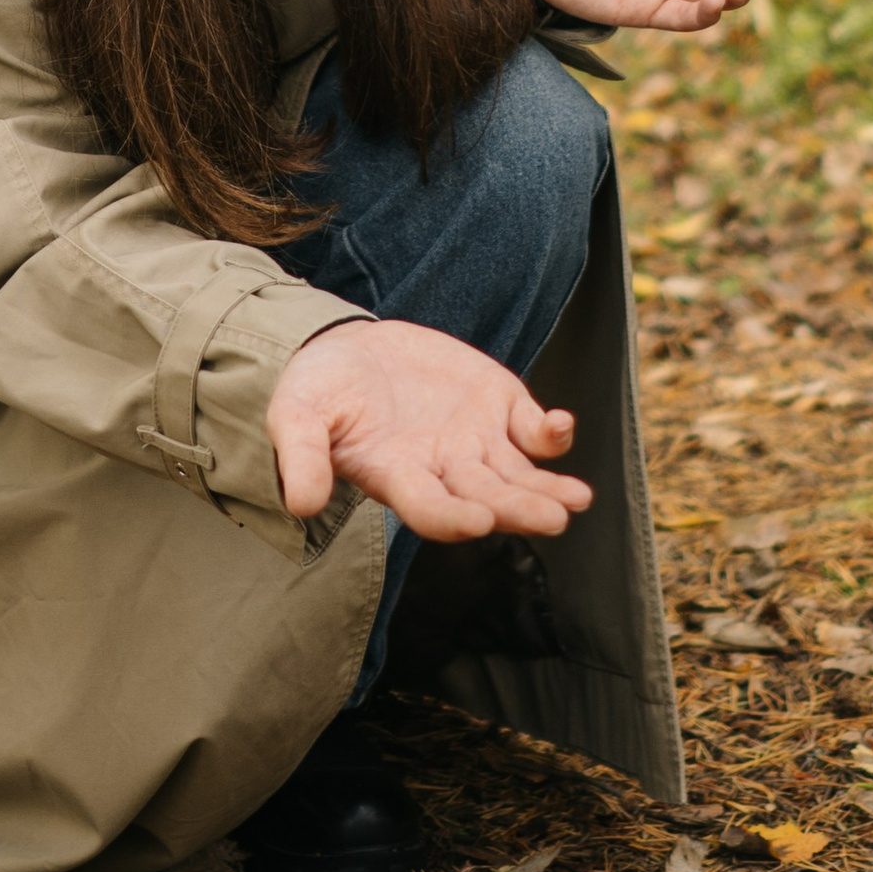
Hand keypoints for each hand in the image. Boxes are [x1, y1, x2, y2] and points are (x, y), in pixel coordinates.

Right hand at [266, 316, 595, 540]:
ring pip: (518, 476)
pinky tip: (561, 427)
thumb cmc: (318, 390)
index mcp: (396, 477)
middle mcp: (443, 470)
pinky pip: (532, 430)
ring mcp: (476, 441)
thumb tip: (301, 506)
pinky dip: (551, 434)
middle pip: (486, 499)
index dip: (453, 518)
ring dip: (546, 488)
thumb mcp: (296, 416)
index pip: (429, 510)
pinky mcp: (498, 407)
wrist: (349, 350)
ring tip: (577, 498)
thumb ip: (301, 458)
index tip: (478, 521)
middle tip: (551, 518)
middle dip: (518, 510)